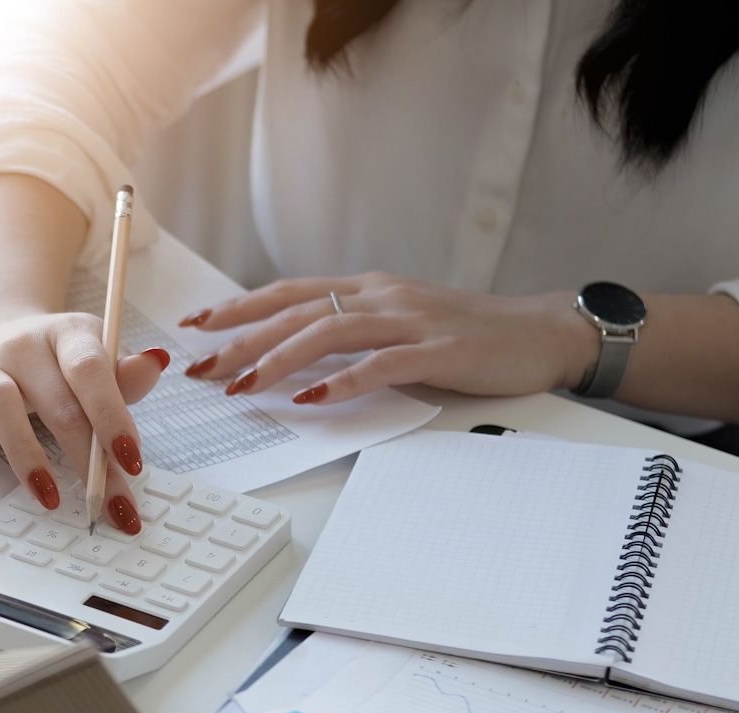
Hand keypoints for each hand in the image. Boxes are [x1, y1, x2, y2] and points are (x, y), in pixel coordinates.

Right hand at [0, 310, 171, 534]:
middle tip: (108, 503)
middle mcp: (21, 346)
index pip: (90, 369)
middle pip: (55, 401)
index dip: (112, 415)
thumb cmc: (57, 362)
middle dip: (85, 460)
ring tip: (50, 497)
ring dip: (27, 457)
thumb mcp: (97, 359)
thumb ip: (125, 374)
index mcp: (66, 333)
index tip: (130, 461)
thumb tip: (155, 364)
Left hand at [176, 273, 596, 404]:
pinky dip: (342, 380)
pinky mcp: (438, 351)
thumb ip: (355, 334)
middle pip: (297, 310)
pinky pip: (381, 364)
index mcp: (370, 289)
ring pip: (329, 331)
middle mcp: (383, 296)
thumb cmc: (468, 337)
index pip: (290, 292)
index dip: (241, 307)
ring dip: (279, 358)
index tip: (198, 325)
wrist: (540, 334)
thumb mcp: (400, 326)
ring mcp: (410, 320)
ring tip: (242, 384)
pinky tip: (312, 397)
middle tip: (200, 366)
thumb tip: (296, 355)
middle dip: (242, 338)